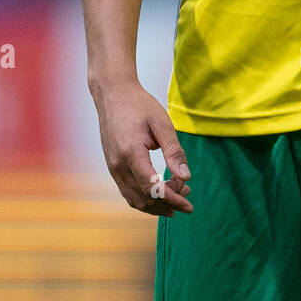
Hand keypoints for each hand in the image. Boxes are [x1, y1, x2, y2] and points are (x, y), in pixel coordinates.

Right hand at [91, 77, 192, 215]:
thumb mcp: (162, 124)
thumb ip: (174, 152)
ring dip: (155, 205)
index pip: (153, 188)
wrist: (113, 94)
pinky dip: (144, 198)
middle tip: (187, 195)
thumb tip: (186, 176)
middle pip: (144, 198)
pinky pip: (127, 191)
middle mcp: (118, 165)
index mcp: (131, 153)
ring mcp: (112, 167)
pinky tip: (159, 193)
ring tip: (177, 197)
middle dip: (167, 203)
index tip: (189, 206)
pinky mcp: (112, 166)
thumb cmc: (139, 105)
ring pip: (133, 199)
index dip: (172, 200)